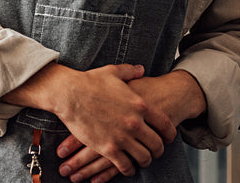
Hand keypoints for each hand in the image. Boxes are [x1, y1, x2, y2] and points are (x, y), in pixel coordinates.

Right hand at [5, 63, 172, 178]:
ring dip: (145, 161)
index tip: (169, 138)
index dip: (170, 133)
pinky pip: (125, 165)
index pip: (165, 124)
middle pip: (157, 143)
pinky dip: (129, 170)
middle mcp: (135, 123)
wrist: (69, 94)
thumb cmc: (90, 81)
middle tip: (157, 152)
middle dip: (159, 150)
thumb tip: (141, 69)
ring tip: (143, 161)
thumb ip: (131, 71)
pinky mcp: (108, 148)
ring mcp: (122, 137)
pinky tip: (128, 169)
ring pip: (143, 157)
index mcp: (140, 105)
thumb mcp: (114, 72)